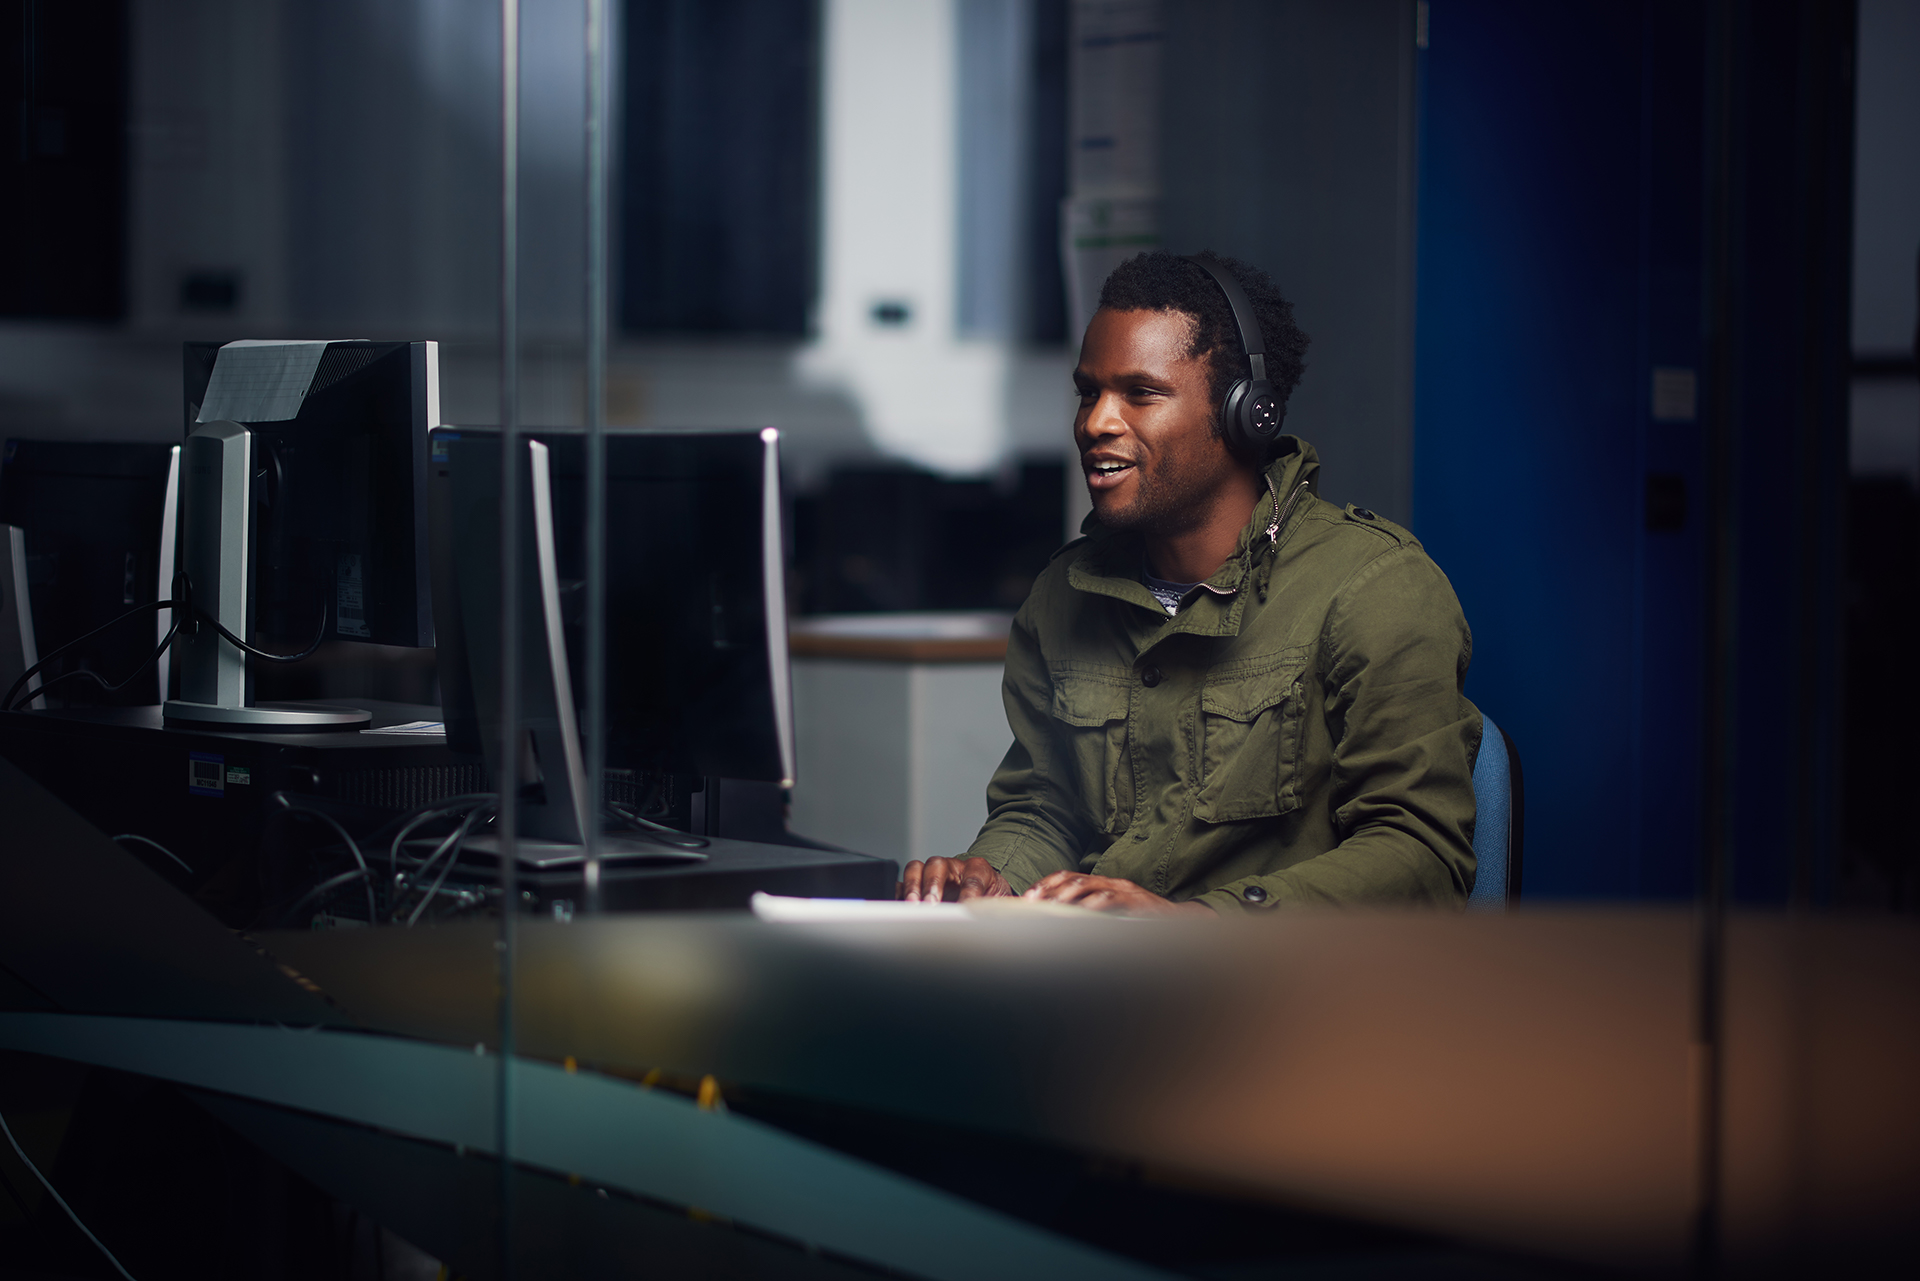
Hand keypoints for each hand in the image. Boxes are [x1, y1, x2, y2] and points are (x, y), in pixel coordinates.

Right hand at [898, 856, 1012, 902]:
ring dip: (913, 886)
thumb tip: (1012, 919)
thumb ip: (1003, 908)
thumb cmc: (994, 897)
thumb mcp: (1003, 901)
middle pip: (938, 864)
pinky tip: (899, 905)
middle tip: (931, 904)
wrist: (987, 893)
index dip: (969, 891)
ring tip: (912, 905)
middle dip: (933, 884)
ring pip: (917, 868)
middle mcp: (954, 866)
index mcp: (979, 868)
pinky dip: (900, 892)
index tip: (965, 906)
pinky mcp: (921, 884)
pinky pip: (904, 882)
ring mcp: (935, 873)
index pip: (973, 876)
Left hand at [1025, 872, 1215, 916]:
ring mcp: (1126, 891)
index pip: (1070, 877)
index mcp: (1105, 884)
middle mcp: (1113, 883)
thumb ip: (1092, 915)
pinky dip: (1097, 904)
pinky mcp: (1138, 903)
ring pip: (1091, 886)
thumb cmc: (1143, 922)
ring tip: (1052, 904)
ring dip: (1068, 895)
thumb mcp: (1114, 916)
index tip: (1028, 896)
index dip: (1048, 884)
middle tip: (1032, 900)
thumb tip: (1061, 923)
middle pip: (1075, 879)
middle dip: (1051, 888)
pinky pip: (1115, 900)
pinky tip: (1084, 911)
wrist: (1180, 924)